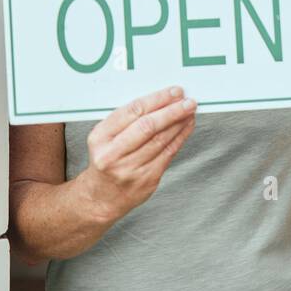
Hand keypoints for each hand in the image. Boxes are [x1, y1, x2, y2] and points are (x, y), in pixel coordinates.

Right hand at [77, 85, 196, 222]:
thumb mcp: (104, 138)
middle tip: (188, 102)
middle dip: (172, 111)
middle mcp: (113, 154)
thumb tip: (160, 100)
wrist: (102, 197)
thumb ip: (126, 120)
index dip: (157, 99)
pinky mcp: (146, 179)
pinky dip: (180, 138)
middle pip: (148, 126)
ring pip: (161, 140)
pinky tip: (186, 127)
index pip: (133, 111)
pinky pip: (168, 154)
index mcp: (100, 137)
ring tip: (190, 111)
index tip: (173, 93)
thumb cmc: (106, 161)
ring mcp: (130, 169)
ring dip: (179, 123)